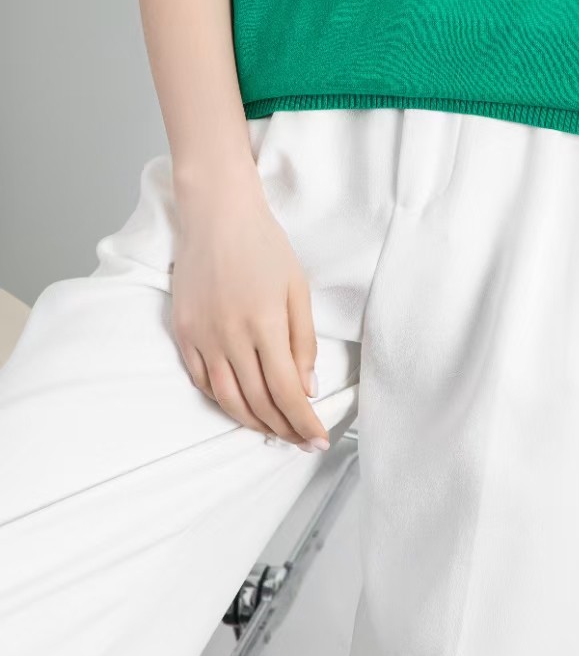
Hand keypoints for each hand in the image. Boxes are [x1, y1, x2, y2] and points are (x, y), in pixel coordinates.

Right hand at [170, 166, 330, 450]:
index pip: (287, 391)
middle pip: (258, 402)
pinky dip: (221, 400)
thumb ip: (303, 341)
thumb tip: (307, 388)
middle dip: (283, 429)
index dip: (304, 422)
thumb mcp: (297, 287)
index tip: (318, 439)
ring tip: (273, 431)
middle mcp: (231, 336)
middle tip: (300, 441)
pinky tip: (239, 405)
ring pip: (227, 399)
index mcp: (266, 324)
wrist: (217, 213)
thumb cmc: (264, 244)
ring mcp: (203, 336)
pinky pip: (201, 381)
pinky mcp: (183, 332)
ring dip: (252, 422)